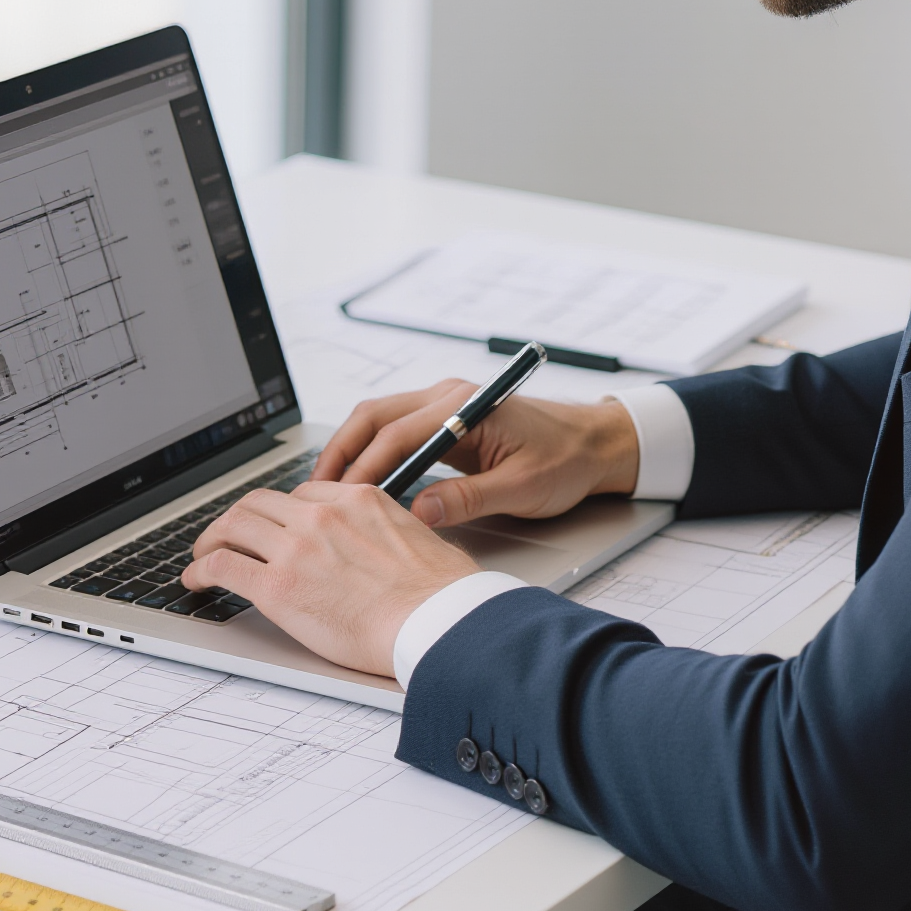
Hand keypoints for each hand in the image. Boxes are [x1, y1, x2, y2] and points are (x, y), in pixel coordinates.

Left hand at [181, 482, 479, 675]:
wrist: (436, 622)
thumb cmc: (441, 594)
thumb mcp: (420, 537)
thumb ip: (390, 531)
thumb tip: (389, 543)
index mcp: (358, 499)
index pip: (301, 495)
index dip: (279, 513)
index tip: (272, 529)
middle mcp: (322, 515)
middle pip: (259, 503)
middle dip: (236, 520)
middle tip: (226, 537)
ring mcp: (296, 547)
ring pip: (233, 526)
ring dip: (211, 540)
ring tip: (203, 557)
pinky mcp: (277, 586)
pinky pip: (222, 566)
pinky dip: (200, 570)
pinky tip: (195, 581)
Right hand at [315, 384, 640, 526]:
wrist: (594, 444)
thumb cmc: (566, 460)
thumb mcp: (522, 488)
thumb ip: (470, 499)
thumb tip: (420, 513)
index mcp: (466, 406)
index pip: (398, 432)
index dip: (365, 467)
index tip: (343, 498)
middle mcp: (449, 396)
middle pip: (375, 417)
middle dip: (342, 453)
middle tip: (316, 492)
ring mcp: (444, 404)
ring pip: (379, 420)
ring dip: (351, 451)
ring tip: (328, 490)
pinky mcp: (445, 420)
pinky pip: (395, 430)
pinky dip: (371, 452)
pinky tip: (360, 484)